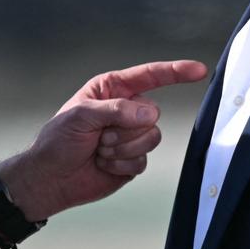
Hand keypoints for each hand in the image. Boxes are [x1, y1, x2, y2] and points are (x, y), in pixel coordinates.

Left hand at [0, 60, 206, 220]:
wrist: (51, 178)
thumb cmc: (57, 141)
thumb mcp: (80, 115)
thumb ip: (116, 110)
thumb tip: (151, 114)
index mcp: (112, 89)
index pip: (150, 76)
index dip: (176, 72)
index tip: (199, 70)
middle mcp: (126, 110)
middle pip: (152, 114)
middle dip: (124, 129)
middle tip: (98, 137)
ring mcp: (130, 136)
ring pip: (151, 138)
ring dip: (122, 148)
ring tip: (99, 151)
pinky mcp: (132, 160)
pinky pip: (142, 160)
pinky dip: (120, 165)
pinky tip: (102, 165)